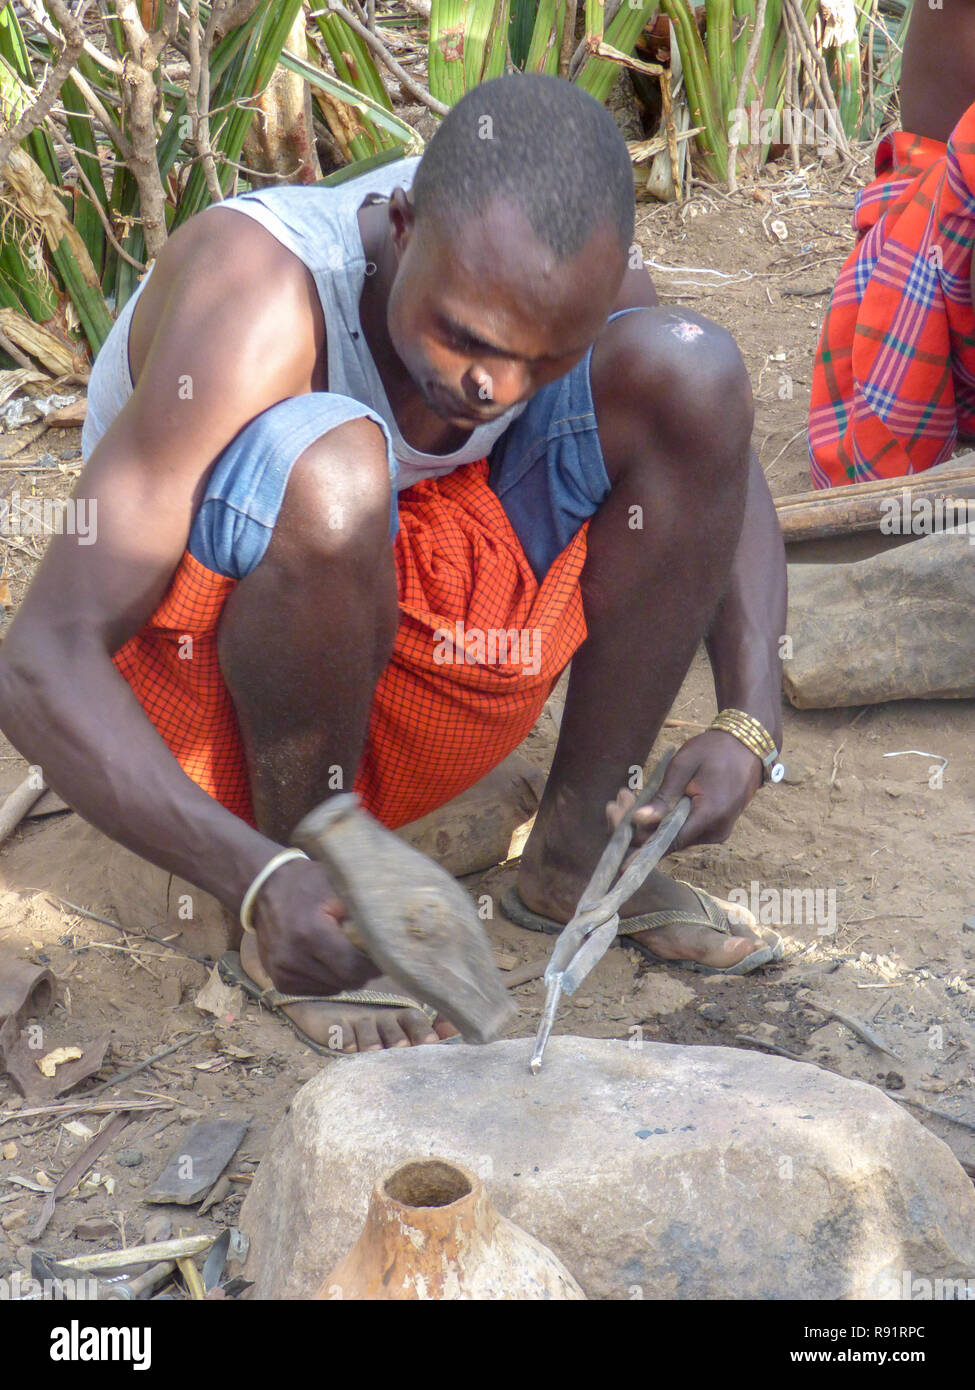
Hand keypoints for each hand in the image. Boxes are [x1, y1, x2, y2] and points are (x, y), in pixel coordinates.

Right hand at [250, 857, 373, 995]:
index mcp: (310, 934)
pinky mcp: (278, 981)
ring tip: (342, 950)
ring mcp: (282, 972)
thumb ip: (364, 912)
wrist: (263, 887)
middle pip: (346, 982)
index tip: (384, 954)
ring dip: (343, 975)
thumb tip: (395, 934)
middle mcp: (292, 958)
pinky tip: (324, 958)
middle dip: (362, 970)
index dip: (374, 965)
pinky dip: (327, 979)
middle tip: (367, 952)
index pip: (354, 968)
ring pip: (333, 989)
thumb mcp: (338, 887)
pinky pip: (316, 991)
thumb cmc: (307, 883)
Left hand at [606, 730, 763, 851]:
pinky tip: (643, 803)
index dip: (641, 849)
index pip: (669, 842)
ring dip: (648, 823)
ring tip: (624, 797)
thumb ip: (663, 796)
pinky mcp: (714, 827)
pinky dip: (663, 820)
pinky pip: (684, 830)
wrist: (748, 745)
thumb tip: (639, 820)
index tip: (617, 854)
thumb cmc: (714, 749)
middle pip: (668, 841)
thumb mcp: (684, 765)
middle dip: (637, 828)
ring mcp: (717, 832)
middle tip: (613, 805)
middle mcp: (715, 831)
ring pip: (674, 837)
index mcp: (710, 815)